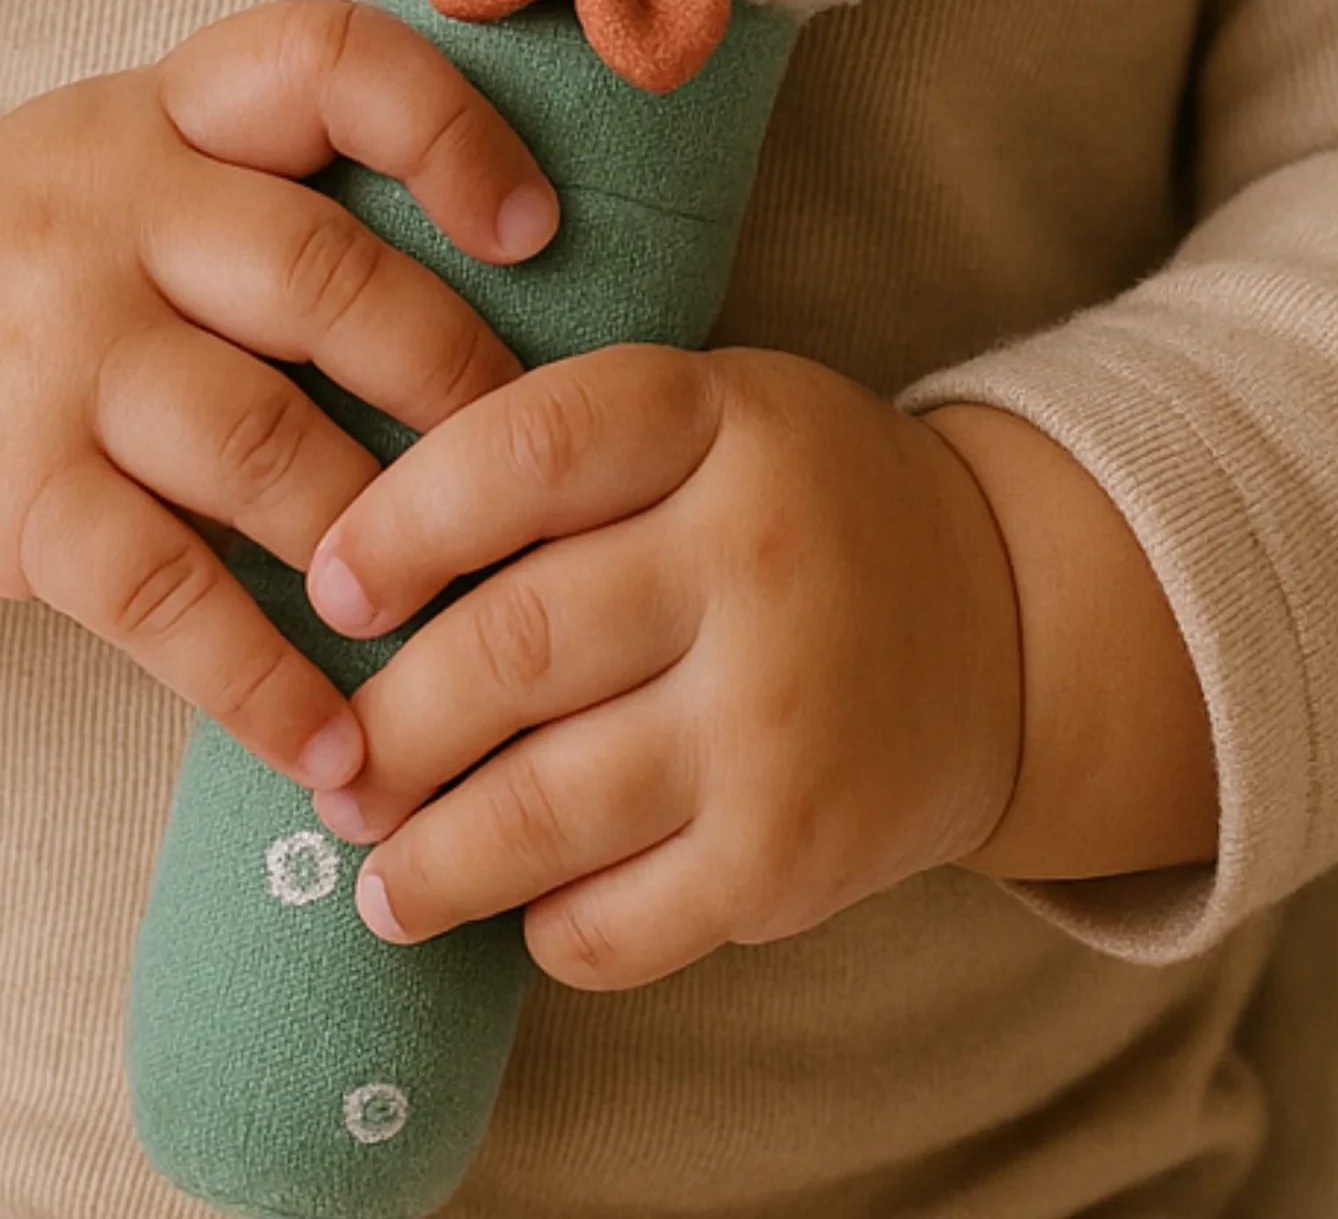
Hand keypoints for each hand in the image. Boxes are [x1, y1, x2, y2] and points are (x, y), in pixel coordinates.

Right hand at [0, 0, 550, 792]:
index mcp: (164, 114)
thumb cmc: (29, 266)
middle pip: (325, 279)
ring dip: (385, 551)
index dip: (450, 132)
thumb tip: (513, 295)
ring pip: (266, 446)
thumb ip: (277, 195)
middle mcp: (109, 210)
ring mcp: (52, 352)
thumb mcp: (132, 169)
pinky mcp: (6, 493)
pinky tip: (337, 751)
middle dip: (455, 385)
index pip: (327, 66)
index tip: (534, 233)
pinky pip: (167, 596)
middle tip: (533, 476)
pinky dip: (266, 684)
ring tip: (464, 631)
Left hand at [295, 344, 1023, 991]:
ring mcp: (781, 716)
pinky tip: (514, 910)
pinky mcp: (797, 856)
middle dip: (392, 724)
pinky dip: (545, 925)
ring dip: (431, 856)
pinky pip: (621, 919)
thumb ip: (554, 453)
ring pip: (547, 804)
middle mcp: (756, 558)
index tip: (329, 588)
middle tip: (335, 764)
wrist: (1008, 619)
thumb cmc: (790, 503)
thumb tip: (339, 566)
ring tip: (373, 873)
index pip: (527, 452)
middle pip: (515, 645)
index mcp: (717, 419)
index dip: (401, 521)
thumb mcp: (704, 413)